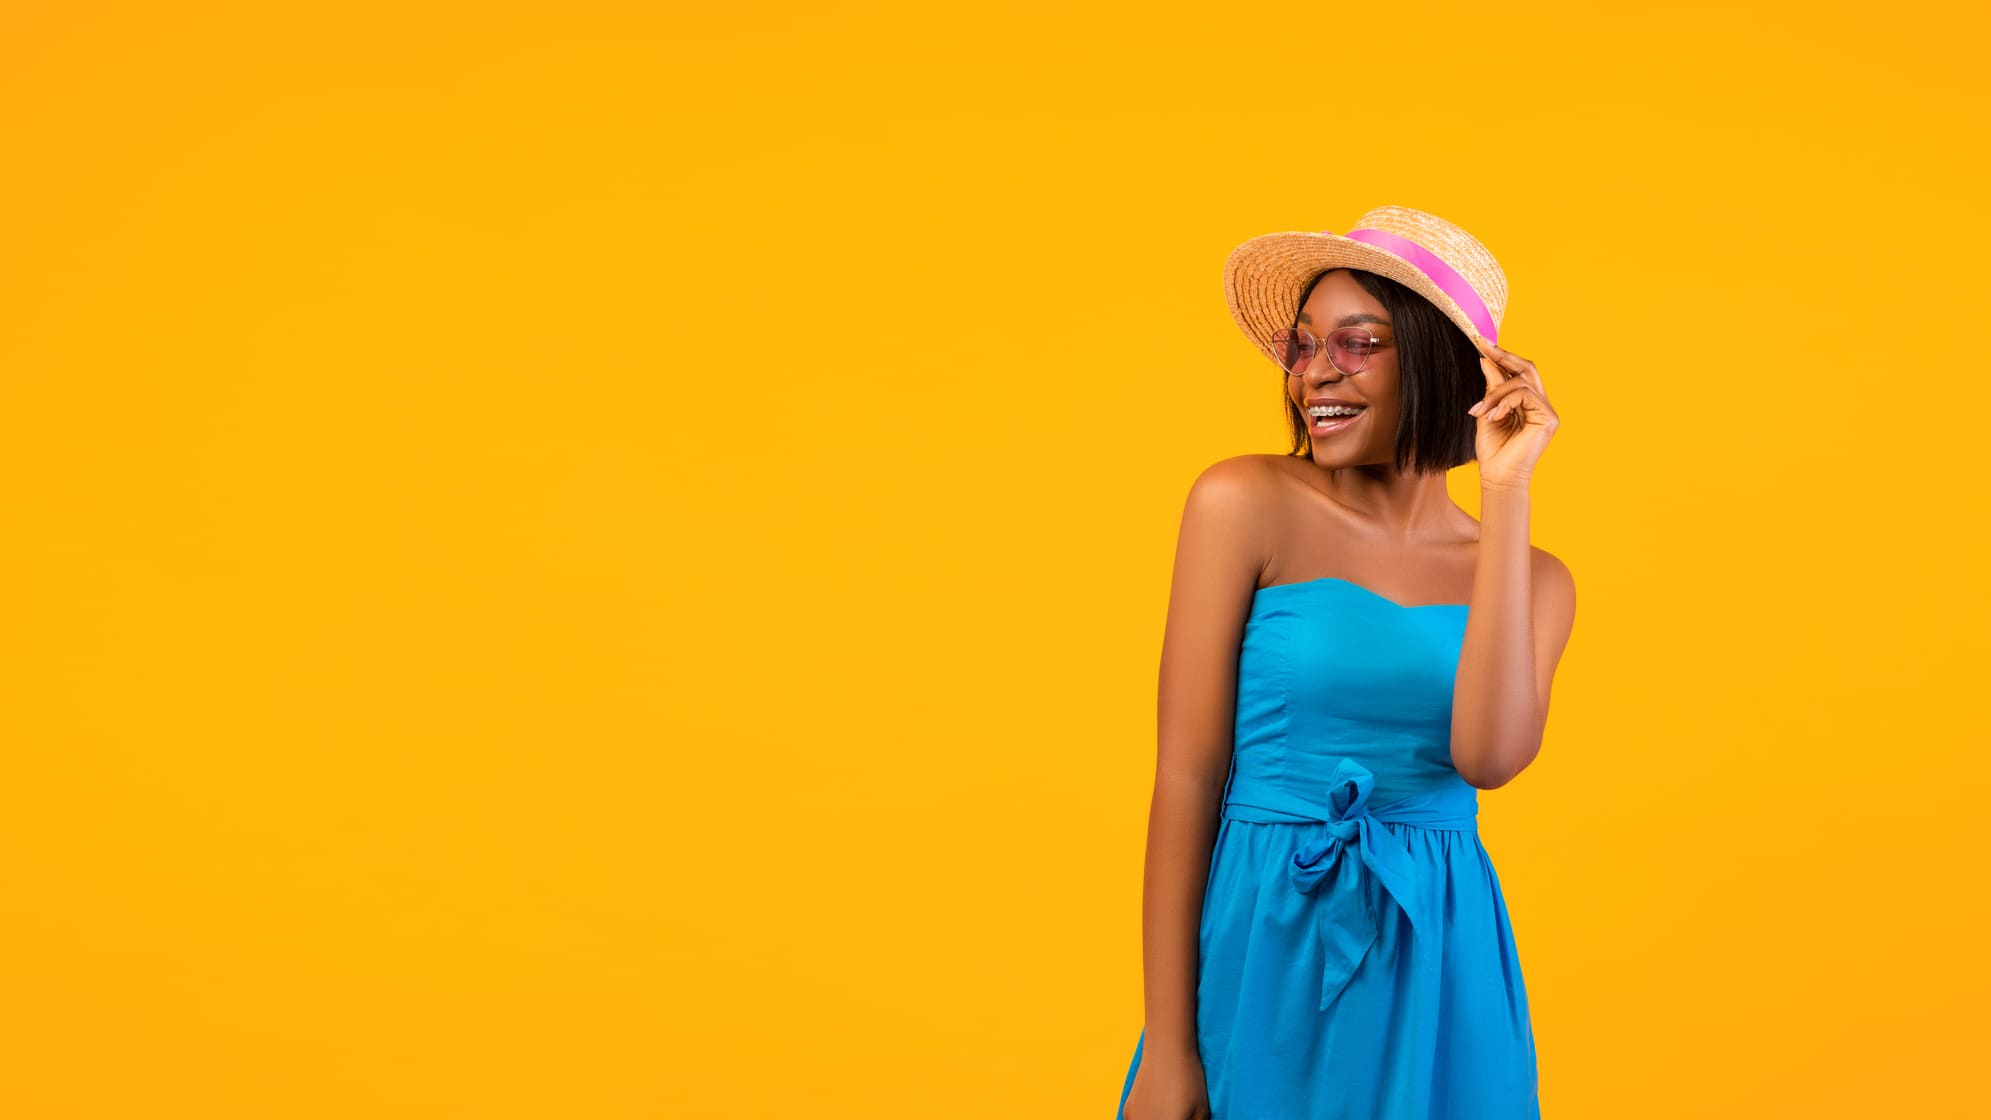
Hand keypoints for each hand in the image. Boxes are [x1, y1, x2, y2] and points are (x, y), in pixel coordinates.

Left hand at [1468, 336, 1558, 491]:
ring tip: (1479, 412)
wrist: (1498, 478)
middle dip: (1504, 356)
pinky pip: (1525, 395)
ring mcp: (1547, 411)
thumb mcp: (1487, 412)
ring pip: (1521, 383)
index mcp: (1527, 403)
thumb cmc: (1492, 451)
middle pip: (1527, 368)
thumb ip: (1491, 389)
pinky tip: (1493, 417)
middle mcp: (1541, 404)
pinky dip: (1504, 403)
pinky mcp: (1549, 418)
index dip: (1502, 356)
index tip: (1481, 342)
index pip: (1519, 372)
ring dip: (1495, 394)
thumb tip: (1486, 359)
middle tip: (1483, 347)